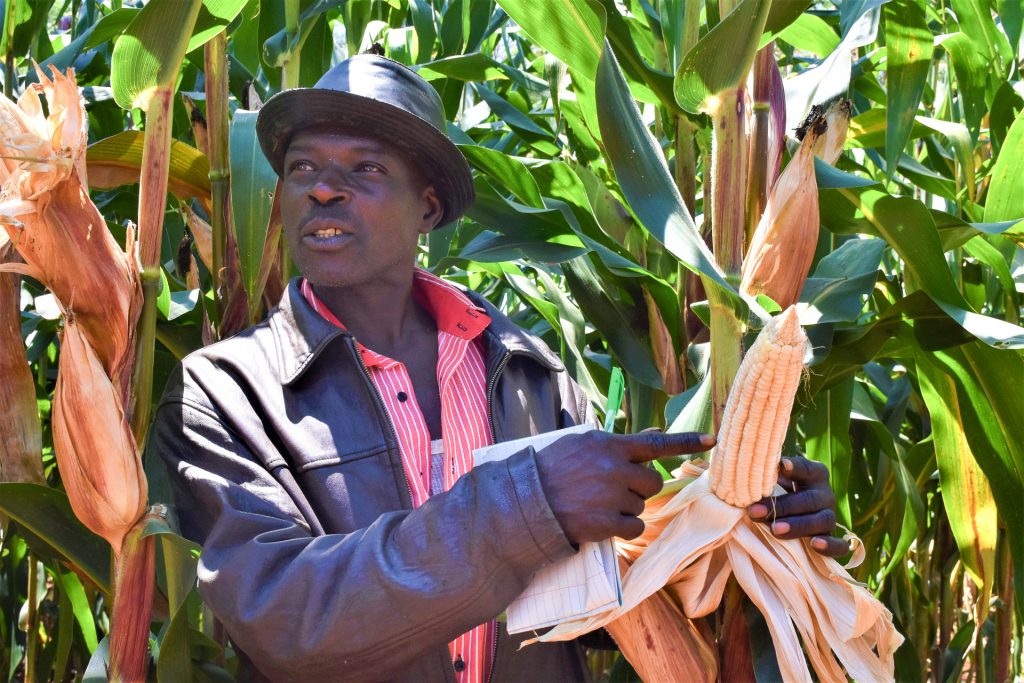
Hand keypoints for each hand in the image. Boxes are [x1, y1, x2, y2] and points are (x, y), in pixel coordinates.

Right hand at [535, 430, 714, 544]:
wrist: (524, 501)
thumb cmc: (550, 468)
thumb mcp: (581, 444)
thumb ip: (619, 443)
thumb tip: (653, 435)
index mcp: (608, 445)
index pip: (656, 443)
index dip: (687, 441)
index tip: (713, 441)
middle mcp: (613, 468)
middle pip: (651, 481)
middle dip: (638, 487)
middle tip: (613, 490)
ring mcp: (610, 496)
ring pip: (641, 505)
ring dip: (626, 508)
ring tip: (597, 504)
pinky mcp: (606, 522)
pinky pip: (634, 526)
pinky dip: (623, 527)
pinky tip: (602, 522)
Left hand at [747, 456, 849, 557]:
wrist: (794, 514)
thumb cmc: (778, 492)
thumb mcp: (774, 482)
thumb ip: (767, 477)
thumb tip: (746, 472)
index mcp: (814, 474)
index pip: (806, 468)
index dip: (795, 468)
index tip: (780, 466)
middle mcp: (825, 494)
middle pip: (808, 499)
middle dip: (781, 506)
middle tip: (755, 511)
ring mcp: (830, 516)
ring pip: (821, 520)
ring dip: (798, 526)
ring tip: (776, 530)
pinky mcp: (833, 538)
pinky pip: (839, 544)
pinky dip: (830, 545)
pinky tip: (814, 545)